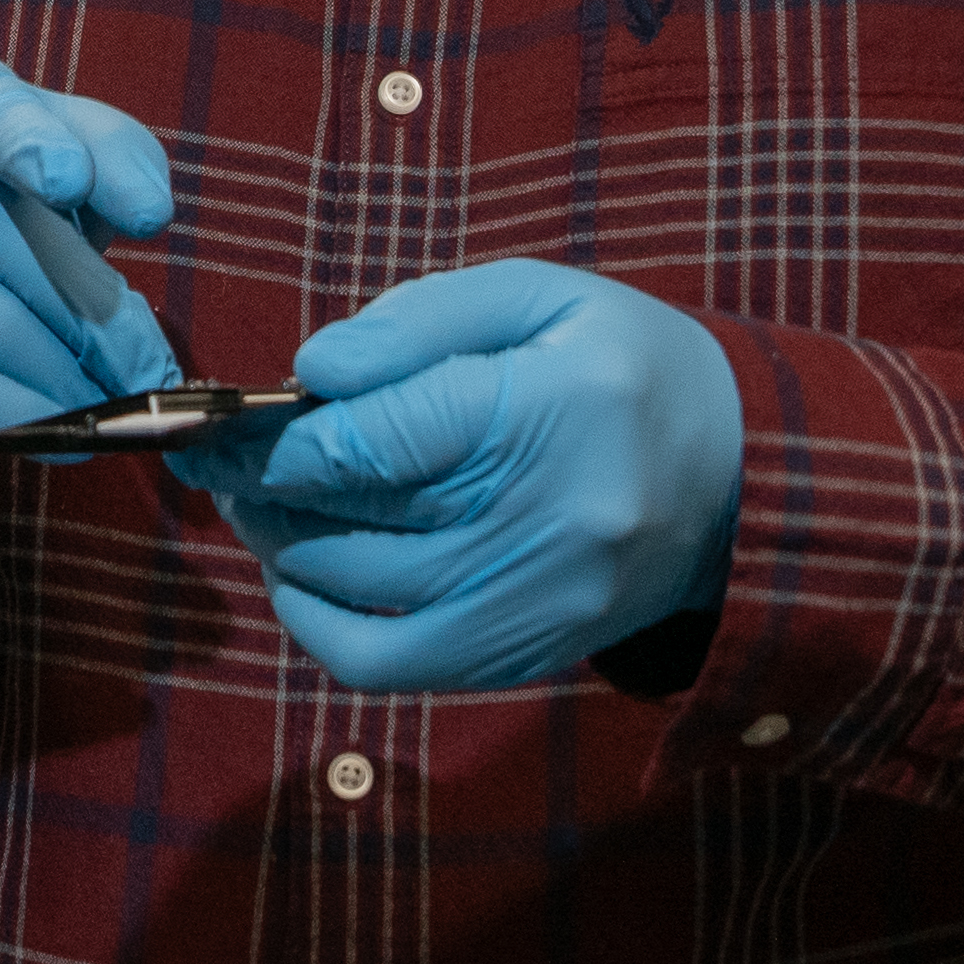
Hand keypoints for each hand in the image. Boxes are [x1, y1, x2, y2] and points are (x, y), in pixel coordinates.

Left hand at [205, 261, 746, 696]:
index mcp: (549, 406)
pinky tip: (299, 580)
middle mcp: (544, 516)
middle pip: (355, 515)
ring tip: (258, 503)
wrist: (744, 479)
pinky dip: (320, 627)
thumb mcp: (542, 299)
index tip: (229, 423)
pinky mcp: (528, 654)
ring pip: (357, 590)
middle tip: (218, 457)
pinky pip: (390, 664)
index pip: (379, 439)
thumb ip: (421, 322)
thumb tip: (314, 371)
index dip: (284, 437)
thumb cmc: (628, 369)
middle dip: (262, 485)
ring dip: (282, 545)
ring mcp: (536, 599)